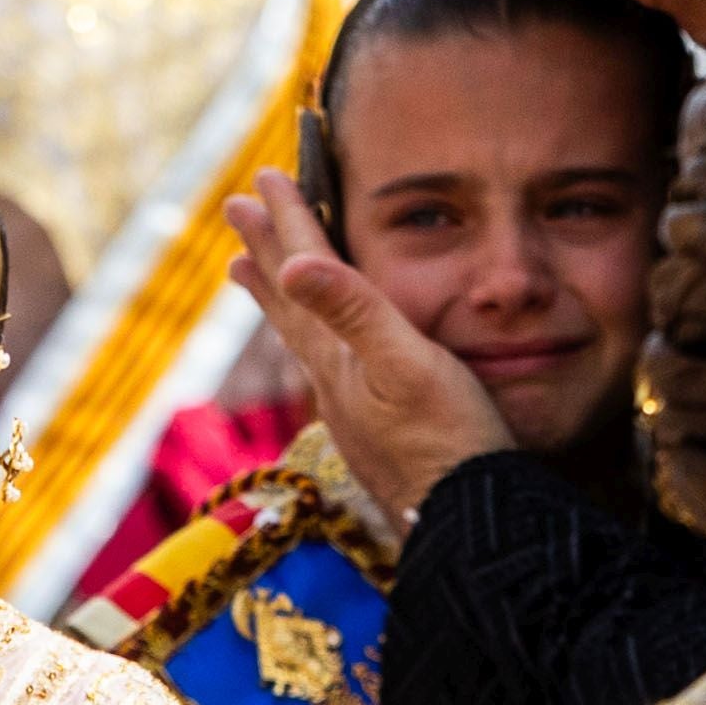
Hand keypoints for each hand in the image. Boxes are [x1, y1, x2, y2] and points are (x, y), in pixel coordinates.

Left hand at [224, 166, 513, 521]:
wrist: (468, 523)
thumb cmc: (451, 441)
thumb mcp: (409, 364)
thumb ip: (354, 311)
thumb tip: (292, 265)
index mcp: (339, 355)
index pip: (304, 273)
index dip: (285, 223)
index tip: (260, 181)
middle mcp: (333, 380)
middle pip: (289, 301)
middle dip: (267, 250)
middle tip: (237, 211)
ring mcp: (348, 409)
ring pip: (302, 335)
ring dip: (278, 295)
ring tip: (249, 272)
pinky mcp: (368, 432)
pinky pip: (325, 365)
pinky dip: (312, 336)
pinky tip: (319, 350)